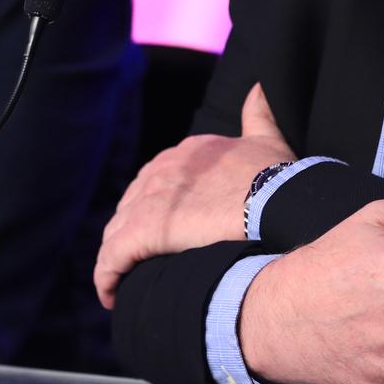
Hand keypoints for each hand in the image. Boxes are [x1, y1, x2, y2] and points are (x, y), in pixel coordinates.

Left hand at [94, 84, 296, 308]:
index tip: (166, 232)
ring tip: (122, 286)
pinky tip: (110, 296)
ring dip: (116, 259)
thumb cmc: (277, 177)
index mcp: (187, 153)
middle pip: (133, 206)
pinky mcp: (144, 229)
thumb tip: (258, 87)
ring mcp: (150, 198)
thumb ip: (258, 114)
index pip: (158, 182)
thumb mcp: (267, 138)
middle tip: (140, 265)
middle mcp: (162, 170)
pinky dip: (107, 277)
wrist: (276, 200)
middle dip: (132, 235)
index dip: (158, 208)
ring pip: (118, 233)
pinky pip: (112, 258)